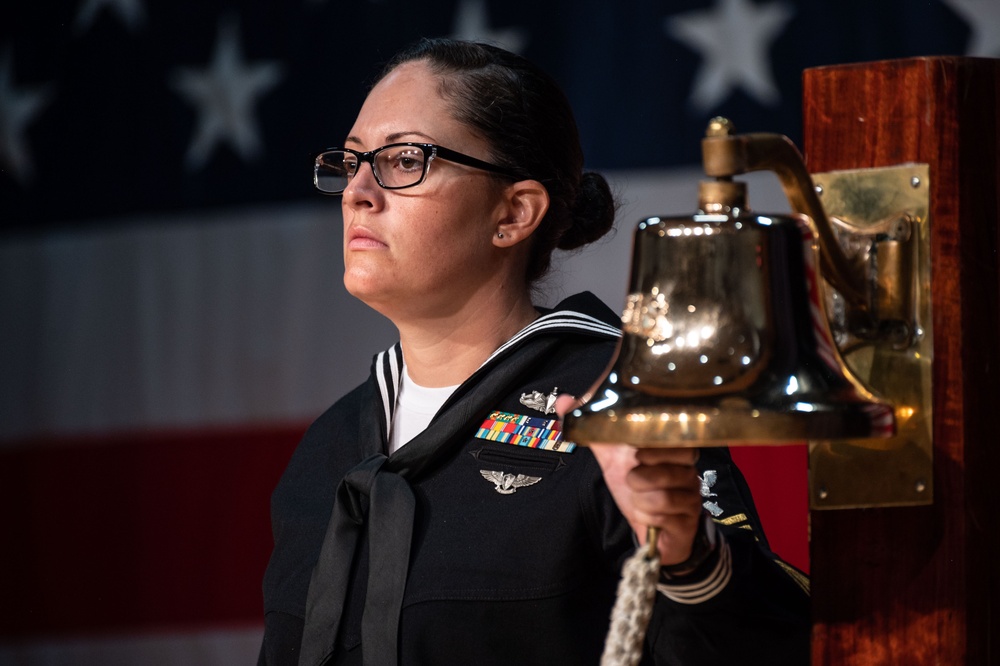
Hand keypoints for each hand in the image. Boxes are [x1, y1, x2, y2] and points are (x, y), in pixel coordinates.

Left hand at [555, 395, 703, 566]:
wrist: (652, 528)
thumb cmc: (635, 486)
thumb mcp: (611, 458)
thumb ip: (591, 431)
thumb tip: (562, 401)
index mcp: (672, 452)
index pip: (680, 439)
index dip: (658, 444)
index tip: (635, 450)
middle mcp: (687, 471)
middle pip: (680, 464)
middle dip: (646, 474)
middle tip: (631, 477)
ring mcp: (691, 497)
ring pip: (667, 495)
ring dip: (641, 499)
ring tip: (636, 497)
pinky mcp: (688, 523)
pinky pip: (669, 518)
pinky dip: (648, 517)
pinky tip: (644, 514)